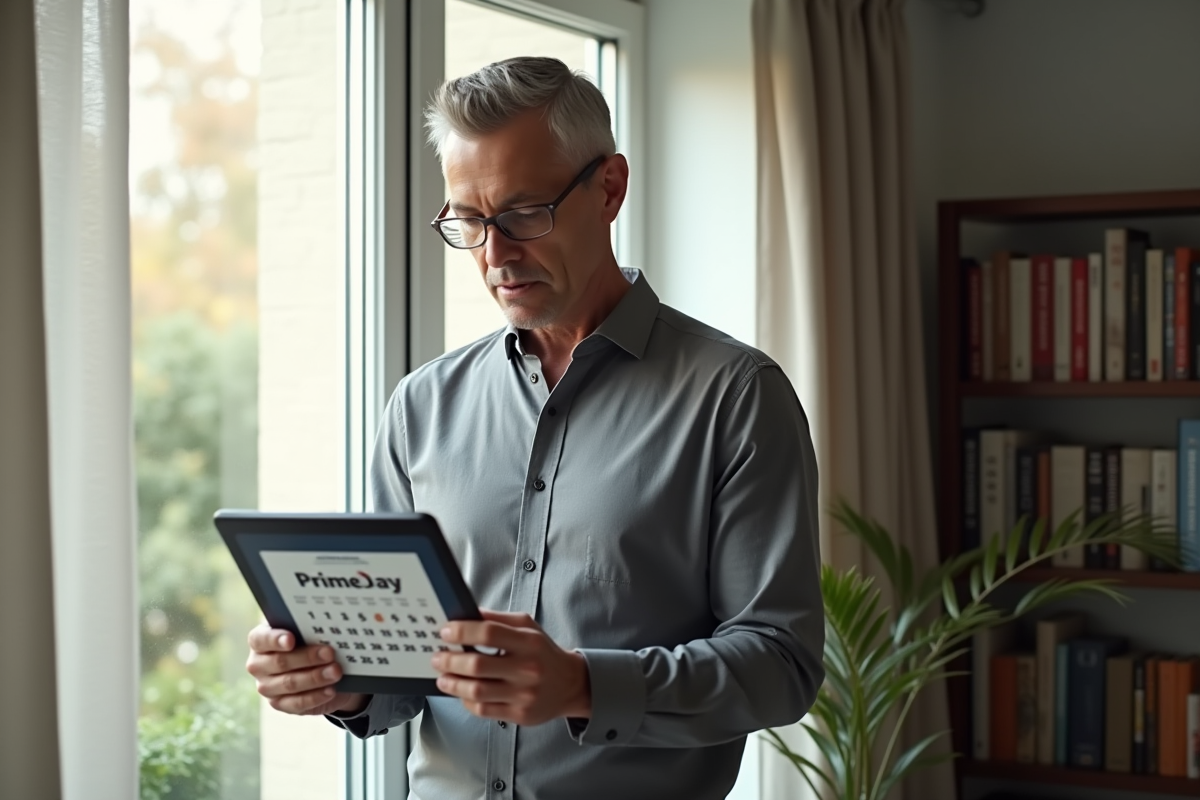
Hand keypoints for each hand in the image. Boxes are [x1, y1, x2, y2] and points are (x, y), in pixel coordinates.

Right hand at [246, 624, 369, 716]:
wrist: (317, 668)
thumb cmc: (309, 642)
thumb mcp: (306, 633)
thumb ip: (308, 630)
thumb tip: (326, 628)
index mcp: (260, 641)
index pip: (260, 639)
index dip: (275, 639)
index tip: (291, 639)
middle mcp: (258, 664)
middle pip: (280, 662)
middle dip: (307, 657)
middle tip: (329, 653)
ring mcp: (266, 687)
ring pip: (290, 683)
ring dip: (315, 678)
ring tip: (336, 671)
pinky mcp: (279, 704)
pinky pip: (297, 703)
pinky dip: (316, 697)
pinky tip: (330, 690)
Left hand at [433, 610, 590, 725]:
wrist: (570, 684)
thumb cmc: (543, 652)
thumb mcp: (528, 627)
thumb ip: (498, 620)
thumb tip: (466, 614)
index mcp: (529, 642)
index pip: (489, 633)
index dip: (462, 631)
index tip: (445, 632)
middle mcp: (527, 669)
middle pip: (478, 665)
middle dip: (450, 660)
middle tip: (437, 657)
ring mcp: (524, 694)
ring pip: (477, 691)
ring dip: (452, 683)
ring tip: (442, 677)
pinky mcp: (519, 714)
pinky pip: (483, 709)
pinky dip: (466, 700)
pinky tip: (460, 692)